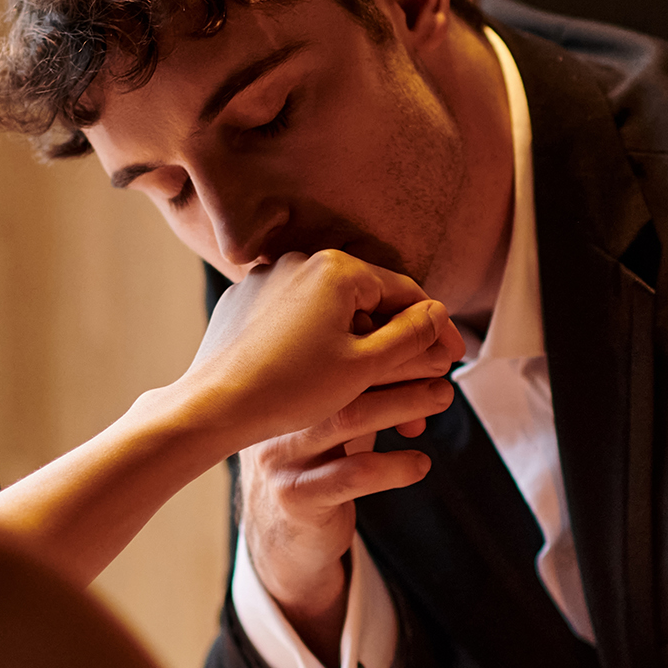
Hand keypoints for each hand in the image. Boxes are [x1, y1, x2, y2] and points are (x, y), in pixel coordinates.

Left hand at [177, 249, 463, 449]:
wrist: (214, 406)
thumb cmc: (291, 389)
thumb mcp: (366, 366)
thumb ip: (412, 335)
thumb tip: (438, 312)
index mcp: (337, 268)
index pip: (404, 293)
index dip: (435, 328)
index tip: (453, 359)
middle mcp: (300, 261)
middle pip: (367, 301)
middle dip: (395, 345)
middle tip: (420, 383)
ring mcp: (268, 278)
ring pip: (330, 311)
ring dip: (357, 346)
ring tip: (374, 389)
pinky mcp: (244, 302)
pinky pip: (294, 318)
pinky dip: (316, 343)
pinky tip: (325, 378)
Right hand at [182, 251, 460, 662]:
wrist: (281, 536)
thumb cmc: (319, 462)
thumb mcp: (337, 418)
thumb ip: (368, 387)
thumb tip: (430, 350)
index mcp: (284, 386)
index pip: (330, 345)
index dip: (381, 334)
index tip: (425, 333)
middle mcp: (276, 414)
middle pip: (339, 376)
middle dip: (398, 363)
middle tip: (442, 363)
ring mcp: (281, 456)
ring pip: (347, 418)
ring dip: (403, 403)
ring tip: (441, 397)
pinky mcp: (298, 497)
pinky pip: (353, 474)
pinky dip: (395, 465)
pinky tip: (420, 463)